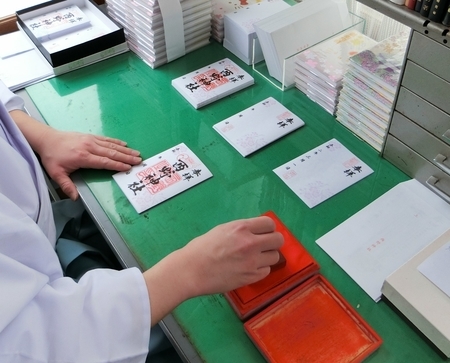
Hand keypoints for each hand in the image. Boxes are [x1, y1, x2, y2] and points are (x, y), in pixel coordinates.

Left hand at [39, 129, 141, 199]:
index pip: (104, 162)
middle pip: (112, 153)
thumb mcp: (56, 173)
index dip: (117, 165)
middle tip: (139, 160)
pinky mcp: (90, 136)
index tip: (128, 168)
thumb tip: (75, 198)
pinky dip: (117, 142)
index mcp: (83, 157)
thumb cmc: (52, 157)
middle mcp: (90, 147)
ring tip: (136, 153)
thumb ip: (67, 185)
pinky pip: (106, 139)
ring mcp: (91, 140)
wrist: (46, 139)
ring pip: (111, 146)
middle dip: (126, 157)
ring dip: (125, 150)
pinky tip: (125, 144)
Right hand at [143, 216, 283, 324]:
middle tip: (264, 246)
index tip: (263, 233)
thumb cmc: (201, 248)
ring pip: (275, 257)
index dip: (268, 228)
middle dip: (272, 242)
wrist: (191, 270)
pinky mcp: (251, 277)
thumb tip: (255, 232)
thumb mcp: (222, 230)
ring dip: (267, 257)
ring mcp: (252, 261)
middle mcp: (250, 243)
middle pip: (278, 240)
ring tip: (254, 259)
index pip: (269, 224)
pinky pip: (266, 271)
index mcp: (241, 228)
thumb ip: (241, 230)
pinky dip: (260, 270)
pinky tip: (248, 269)